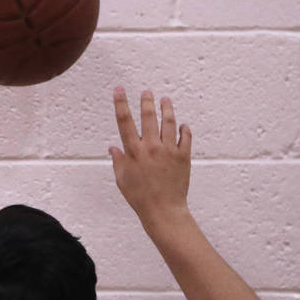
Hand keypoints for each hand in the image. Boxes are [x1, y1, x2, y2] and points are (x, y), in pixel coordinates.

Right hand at [109, 87, 192, 226]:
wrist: (163, 209)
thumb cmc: (139, 197)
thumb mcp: (122, 179)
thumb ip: (119, 161)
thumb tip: (114, 148)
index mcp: (133, 151)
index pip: (125, 122)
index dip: (121, 104)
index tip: (119, 91)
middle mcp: (151, 147)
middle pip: (148, 117)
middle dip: (146, 101)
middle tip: (146, 91)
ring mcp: (169, 150)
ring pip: (169, 122)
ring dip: (167, 109)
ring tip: (165, 100)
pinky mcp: (183, 156)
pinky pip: (185, 137)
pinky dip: (184, 129)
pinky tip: (182, 125)